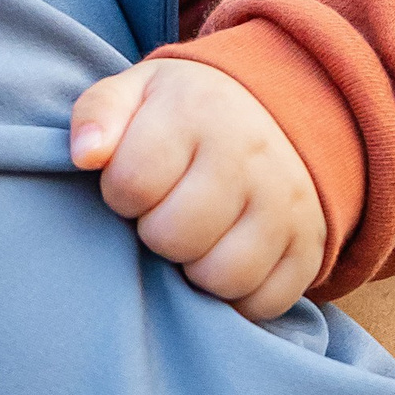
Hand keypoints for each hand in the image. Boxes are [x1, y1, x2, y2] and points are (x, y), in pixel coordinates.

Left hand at [70, 58, 326, 316]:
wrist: (272, 114)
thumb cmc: (184, 113)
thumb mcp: (136, 92)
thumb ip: (97, 115)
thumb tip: (85, 155)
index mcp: (197, 110)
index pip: (132, 183)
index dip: (120, 193)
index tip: (134, 183)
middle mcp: (249, 154)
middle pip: (174, 237)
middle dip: (155, 232)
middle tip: (164, 212)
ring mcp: (286, 202)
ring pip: (220, 277)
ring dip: (194, 269)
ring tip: (193, 238)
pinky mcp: (309, 245)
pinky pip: (263, 302)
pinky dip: (237, 296)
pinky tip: (224, 258)